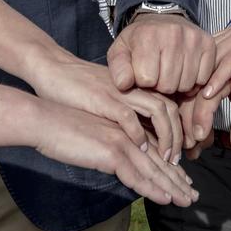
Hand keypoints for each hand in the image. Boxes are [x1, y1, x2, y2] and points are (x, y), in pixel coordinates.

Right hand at [27, 52, 183, 155]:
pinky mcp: (103, 99)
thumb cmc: (75, 89)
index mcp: (136, 89)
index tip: (179, 155)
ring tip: (167, 158)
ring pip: (158, 111)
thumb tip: (139, 142)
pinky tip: (141, 147)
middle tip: (178, 161)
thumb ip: (124, 116)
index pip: (169, 108)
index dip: (178, 133)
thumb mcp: (108, 101)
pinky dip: (137, 133)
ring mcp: (120, 93)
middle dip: (178, 138)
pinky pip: (128, 115)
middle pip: (170, 111)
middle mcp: (133, 89)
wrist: (51, 69)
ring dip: (167, 137)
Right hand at [29, 98, 197, 206]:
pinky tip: (164, 198)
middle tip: (193, 195)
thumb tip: (114, 159)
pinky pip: (137, 173)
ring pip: (155, 167)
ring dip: (172, 186)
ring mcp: (123, 138)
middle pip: (161, 157)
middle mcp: (130, 130)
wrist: (43, 117)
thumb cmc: (60, 124)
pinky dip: (152, 188)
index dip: (171, 167)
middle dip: (178, 179)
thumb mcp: (91, 132)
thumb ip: (107, 144)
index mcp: (127, 125)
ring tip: (186, 200)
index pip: (156, 148)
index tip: (183, 182)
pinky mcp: (112, 148)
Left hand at [107, 13, 216, 97]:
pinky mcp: (208, 43)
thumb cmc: (139, 41)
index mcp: (147, 36)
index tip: (142, 74)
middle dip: (160, 86)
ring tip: (170, 73)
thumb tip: (124, 85)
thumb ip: (118, 69)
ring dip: (177, 84)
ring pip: (186, 84)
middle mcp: (172, 34)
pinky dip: (194, 80)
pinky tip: (184, 71)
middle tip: (157, 75)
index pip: (147, 79)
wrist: (162, 20)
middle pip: (168, 85)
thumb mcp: (120, 52)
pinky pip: (203, 78)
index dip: (143, 82)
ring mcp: (193, 38)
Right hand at [182, 22, 230, 149]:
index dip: (218, 77)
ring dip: (199, 68)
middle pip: (216, 55)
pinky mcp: (227, 31)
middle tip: (193, 96)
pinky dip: (202, 60)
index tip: (207, 95)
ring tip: (190, 89)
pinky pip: (211, 46)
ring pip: (210, 50)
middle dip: (204, 76)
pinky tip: (195, 75)